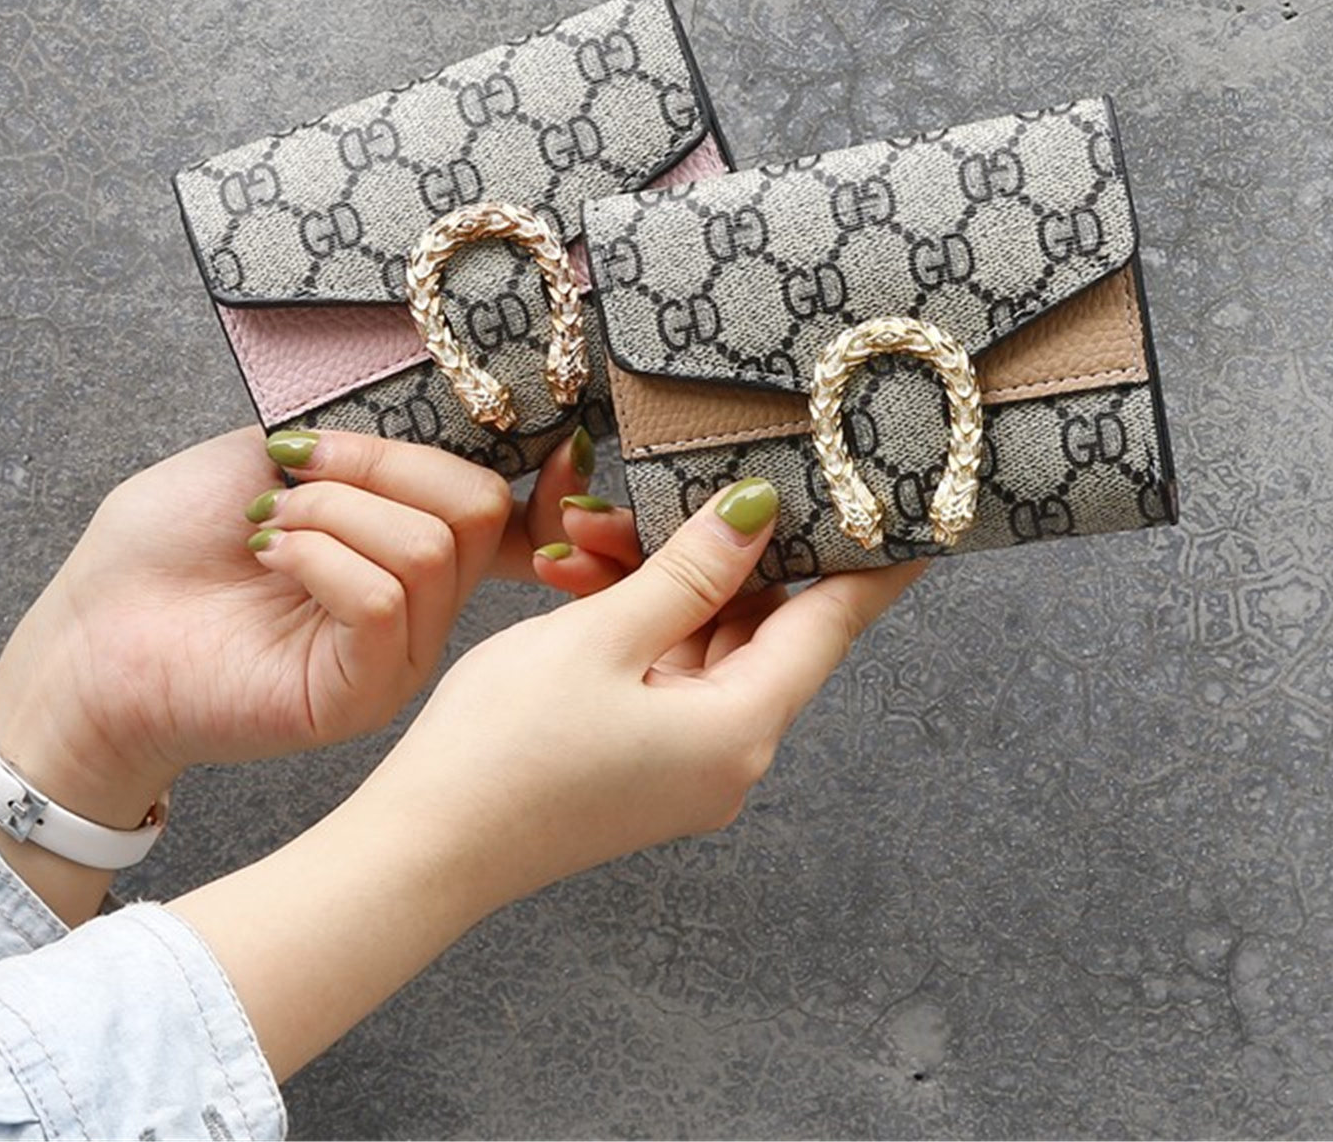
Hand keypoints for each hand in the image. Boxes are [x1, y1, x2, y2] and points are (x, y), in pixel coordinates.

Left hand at [0, 425, 601, 916]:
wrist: (89, 632)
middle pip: (478, 507)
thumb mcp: (273, 450)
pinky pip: (382, 601)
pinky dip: (319, 555)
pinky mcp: (360, 695)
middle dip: (384, 464)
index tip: (532, 438)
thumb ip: (366, 433)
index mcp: (410, 538)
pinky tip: (269, 556)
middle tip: (299, 472)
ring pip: (427, 548)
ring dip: (332, 510)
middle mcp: (422, 601)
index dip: (538, 471)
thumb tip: (448, 416)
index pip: (509, 503)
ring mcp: (397, 654)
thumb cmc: (168, 542)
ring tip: (267, 527)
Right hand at [377, 476, 929, 901]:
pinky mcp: (645, 762)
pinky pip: (666, 670)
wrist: (420, 849)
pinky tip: (587, 574)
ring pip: (704, 641)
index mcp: (739, 729)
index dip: (872, 563)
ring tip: (595, 530)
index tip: (912, 515)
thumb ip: (691, 570)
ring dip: (662, 580)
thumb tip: (760, 512)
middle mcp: (729, 753)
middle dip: (719, 550)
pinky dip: (639, 620)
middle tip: (684, 484)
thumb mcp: (602, 635)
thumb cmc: (503, 748)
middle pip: (761, 627)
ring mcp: (686, 763)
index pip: (830, 626)